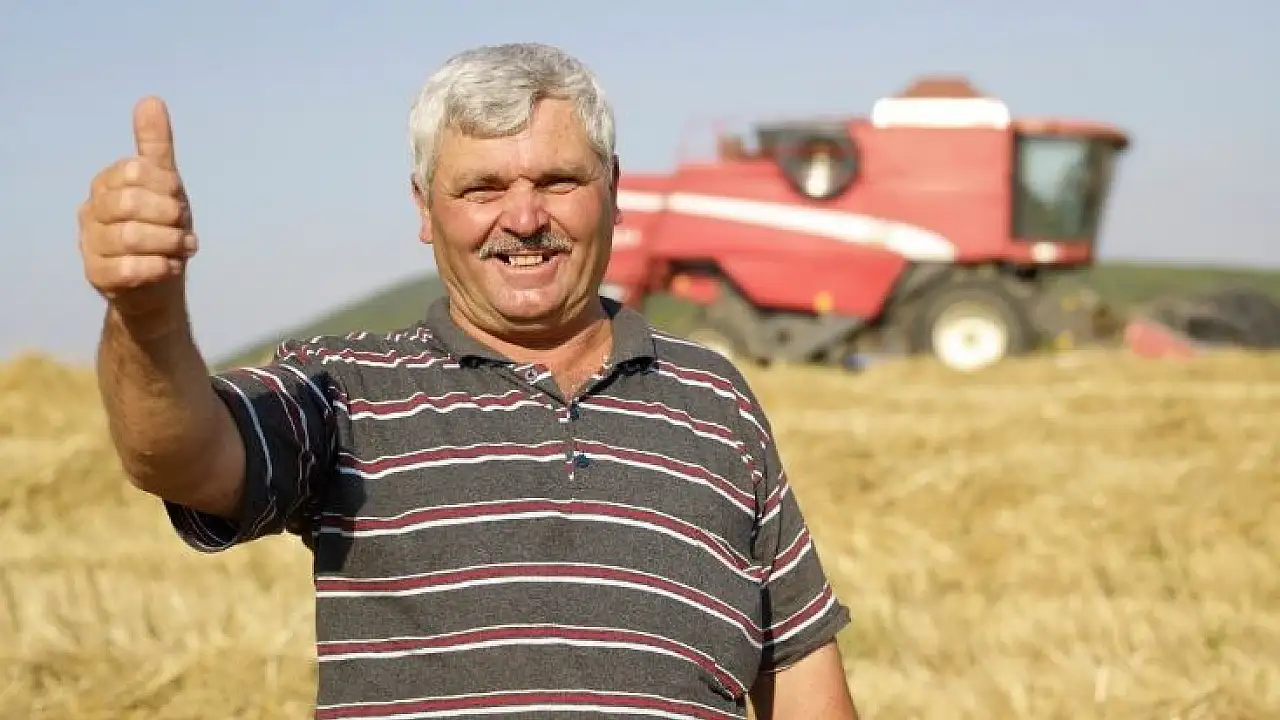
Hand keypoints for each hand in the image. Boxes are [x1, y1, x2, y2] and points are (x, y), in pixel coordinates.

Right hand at [78, 96, 197, 320]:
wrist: (158, 282)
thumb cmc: (160, 228)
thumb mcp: (165, 185)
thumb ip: (155, 147)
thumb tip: (150, 100)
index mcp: (106, 184)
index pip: (135, 170)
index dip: (166, 185)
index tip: (179, 198)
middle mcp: (91, 211)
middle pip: (131, 203)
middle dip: (169, 216)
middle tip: (184, 227)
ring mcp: (90, 244)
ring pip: (132, 236)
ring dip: (169, 243)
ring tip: (183, 248)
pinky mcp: (97, 275)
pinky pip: (128, 268)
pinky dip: (159, 266)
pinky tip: (170, 266)